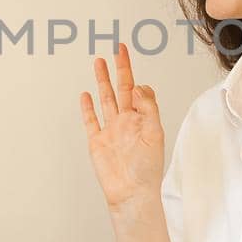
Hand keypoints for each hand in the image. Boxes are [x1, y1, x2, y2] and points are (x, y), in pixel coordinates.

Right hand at [79, 43, 164, 210]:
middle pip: (121, 88)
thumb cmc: (147, 169)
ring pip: (105, 98)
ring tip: (98, 61)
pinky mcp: (96, 141)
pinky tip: (85, 94)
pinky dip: (87, 107)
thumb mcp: (155, 134)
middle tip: (118, 48)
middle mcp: (126, 121)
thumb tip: (139, 86)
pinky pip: (91, 120)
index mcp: (141, 119)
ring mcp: (110, 130)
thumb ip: (148, 108)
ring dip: (102, 80)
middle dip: (120, 68)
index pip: (140, 92)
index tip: (137, 83)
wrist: (131, 192)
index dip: (139, 83)